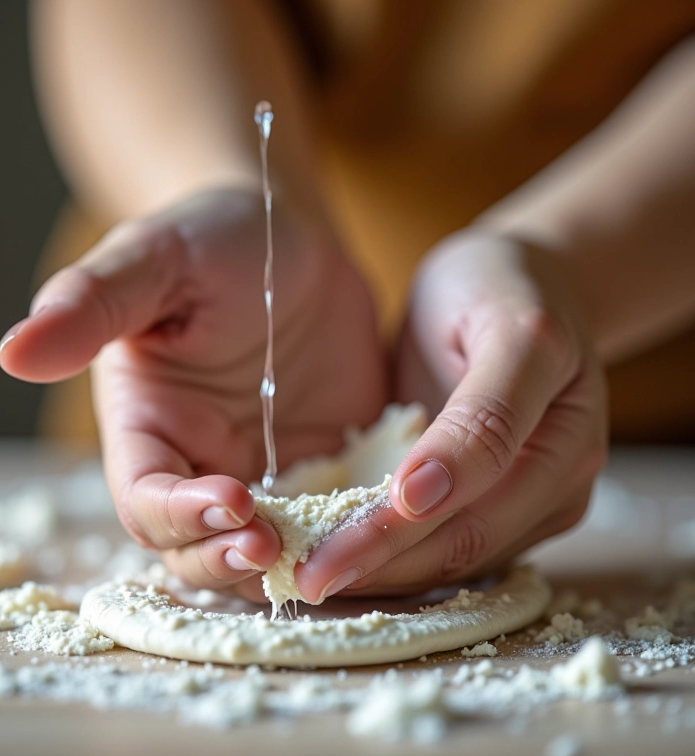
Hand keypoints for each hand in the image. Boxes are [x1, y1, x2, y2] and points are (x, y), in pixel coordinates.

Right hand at [0, 187, 386, 598]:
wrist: (290, 241)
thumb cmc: (213, 239)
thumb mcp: (156, 259)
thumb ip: (92, 303)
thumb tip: (14, 351)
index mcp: (148, 425)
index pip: (146, 498)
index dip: (179, 514)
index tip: (231, 499)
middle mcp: (200, 461)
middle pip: (198, 547)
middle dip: (231, 557)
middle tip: (276, 546)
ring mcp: (265, 470)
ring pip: (264, 549)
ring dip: (289, 560)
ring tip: (328, 548)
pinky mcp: (322, 466)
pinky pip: (331, 519)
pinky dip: (345, 533)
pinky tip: (375, 523)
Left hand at [295, 231, 606, 601]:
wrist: (520, 286)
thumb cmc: (501, 288)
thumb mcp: (504, 327)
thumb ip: (481, 412)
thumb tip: (423, 494)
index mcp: (565, 435)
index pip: (474, 499)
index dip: (398, 527)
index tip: (328, 549)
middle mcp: (558, 484)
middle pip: (463, 543)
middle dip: (380, 565)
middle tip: (301, 580)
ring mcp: (534, 503)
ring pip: (454, 560)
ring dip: (383, 575)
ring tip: (310, 578)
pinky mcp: (506, 508)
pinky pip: (450, 548)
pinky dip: (396, 558)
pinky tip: (345, 556)